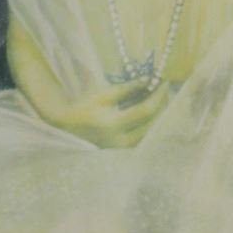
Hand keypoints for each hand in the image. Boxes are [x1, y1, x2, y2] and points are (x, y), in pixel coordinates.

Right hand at [52, 78, 169, 148]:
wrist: (67, 127)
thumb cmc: (83, 108)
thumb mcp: (103, 95)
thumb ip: (127, 89)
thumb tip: (148, 80)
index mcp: (113, 125)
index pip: (145, 111)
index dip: (158, 96)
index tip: (164, 82)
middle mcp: (120, 141)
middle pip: (153, 125)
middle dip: (162, 107)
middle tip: (165, 91)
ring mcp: (122, 150)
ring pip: (151, 134)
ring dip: (159, 117)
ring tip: (161, 100)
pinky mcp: (123, 152)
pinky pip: (144, 139)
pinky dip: (151, 125)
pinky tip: (152, 113)